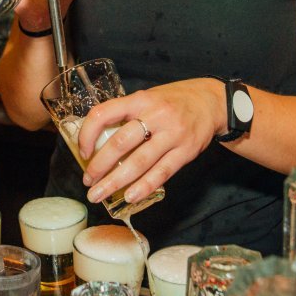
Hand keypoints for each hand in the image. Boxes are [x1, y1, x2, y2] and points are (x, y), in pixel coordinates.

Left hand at [79, 78, 224, 205]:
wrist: (212, 102)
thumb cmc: (173, 101)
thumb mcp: (147, 98)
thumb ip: (126, 115)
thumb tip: (98, 141)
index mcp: (140, 100)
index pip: (104, 113)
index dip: (88, 134)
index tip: (83, 152)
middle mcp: (156, 115)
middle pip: (120, 143)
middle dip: (99, 166)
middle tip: (88, 182)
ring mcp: (172, 134)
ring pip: (139, 162)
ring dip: (116, 182)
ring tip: (100, 194)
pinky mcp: (186, 151)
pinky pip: (162, 172)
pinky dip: (144, 187)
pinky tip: (130, 197)